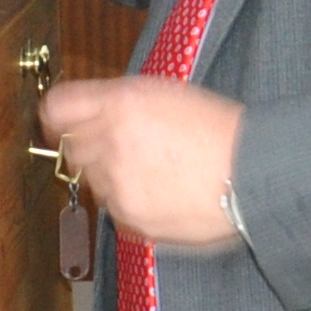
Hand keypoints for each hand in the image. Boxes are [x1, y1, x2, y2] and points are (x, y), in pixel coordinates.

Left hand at [42, 76, 245, 248]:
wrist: (253, 174)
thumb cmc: (218, 130)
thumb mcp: (165, 94)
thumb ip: (116, 102)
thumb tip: (84, 113)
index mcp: (120, 103)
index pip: (57, 107)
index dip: (58, 115)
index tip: (62, 123)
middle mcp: (110, 141)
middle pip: (71, 148)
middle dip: (91, 147)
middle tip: (127, 149)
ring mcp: (117, 183)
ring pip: (92, 181)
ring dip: (112, 176)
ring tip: (155, 172)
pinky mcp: (128, 217)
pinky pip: (114, 208)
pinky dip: (130, 202)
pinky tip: (163, 192)